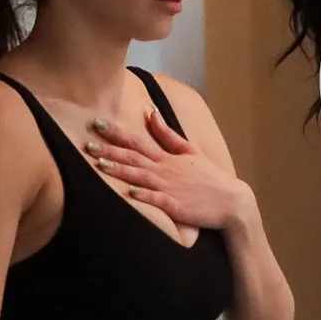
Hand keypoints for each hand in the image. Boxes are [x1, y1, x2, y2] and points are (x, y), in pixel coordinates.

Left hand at [85, 109, 254, 232]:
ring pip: (141, 177)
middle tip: (88, 144)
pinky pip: (158, 200)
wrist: (232, 201)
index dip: (116, 133)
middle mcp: (166, 170)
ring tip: (101, 165)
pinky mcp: (176, 206)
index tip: (98, 124)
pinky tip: (130, 193)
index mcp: (167, 157)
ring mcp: (170, 187)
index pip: (138, 141)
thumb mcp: (190, 151)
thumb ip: (168, 134)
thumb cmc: (209, 177)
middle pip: (134, 157)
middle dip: (110, 150)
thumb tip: (150, 113)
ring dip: (121, 170)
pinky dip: (145, 195)